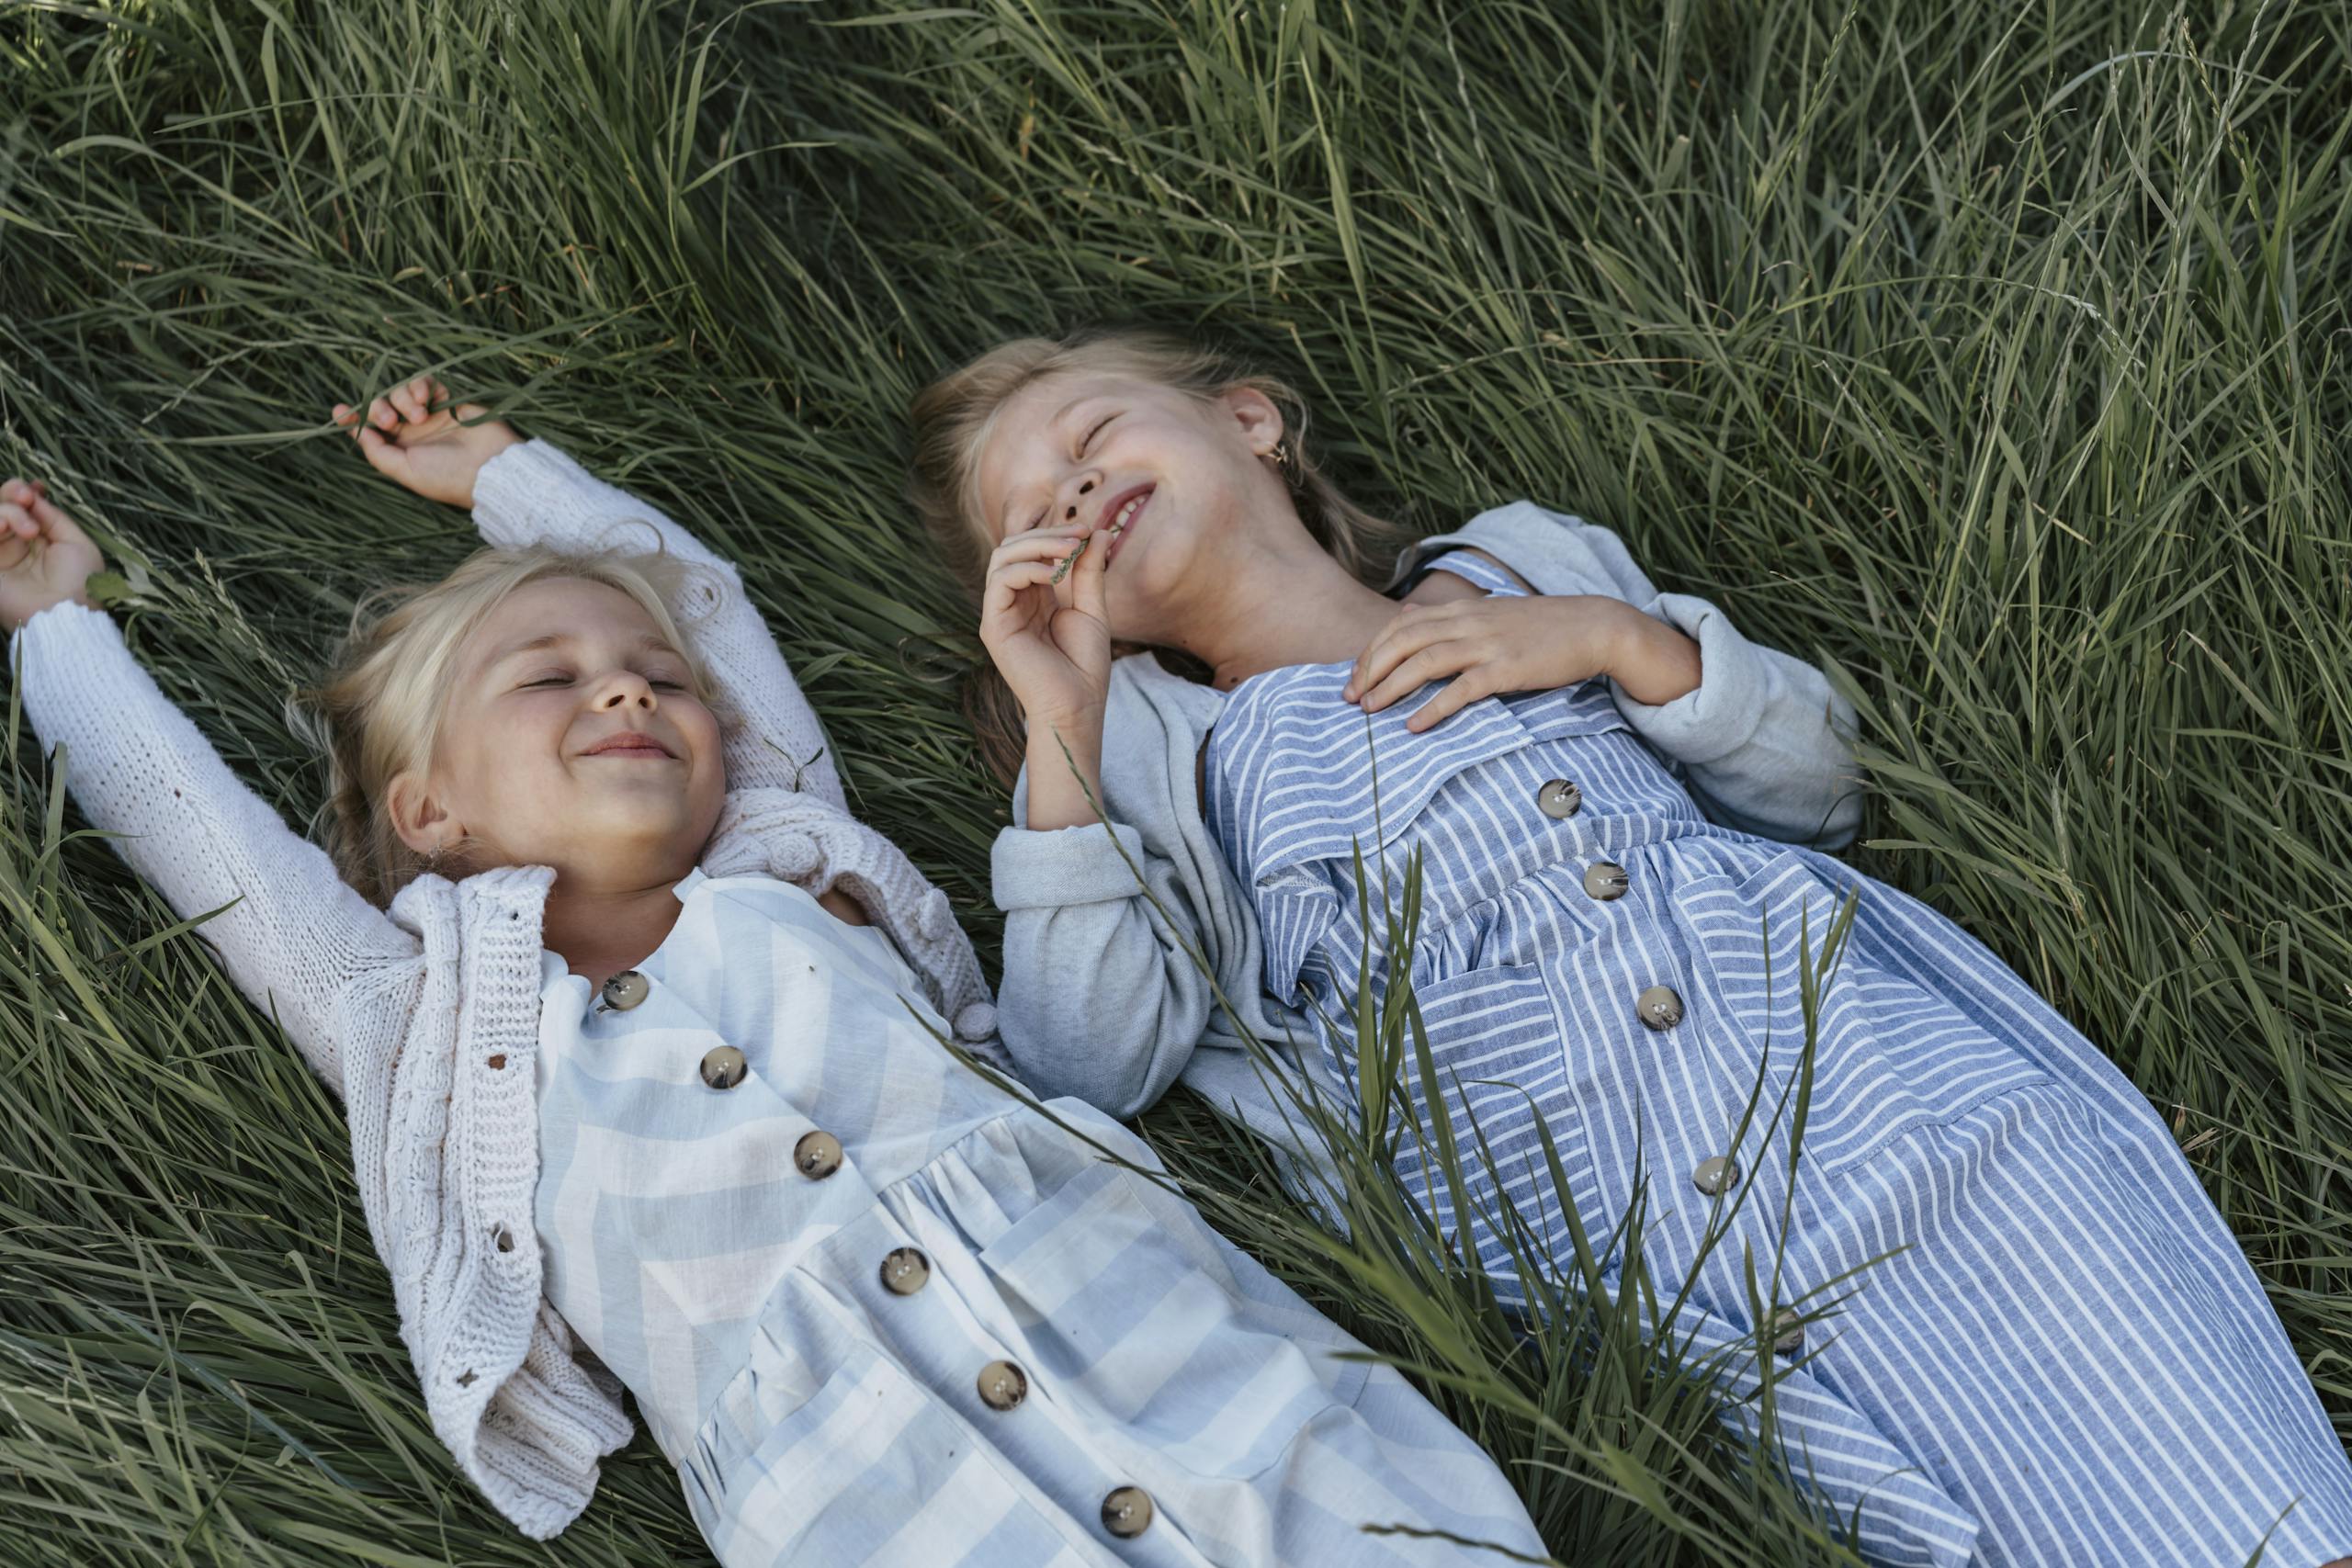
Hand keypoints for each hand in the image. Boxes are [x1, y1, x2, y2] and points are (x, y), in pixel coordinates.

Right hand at [0, 477, 105, 630]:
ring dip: (8, 511)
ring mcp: (0, 553)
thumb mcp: (77, 542)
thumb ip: (54, 516)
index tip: (36, 488)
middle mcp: (17, 543)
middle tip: (26, 497)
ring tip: (29, 530)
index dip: (26, 492)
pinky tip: (4, 528)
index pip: (23, 506)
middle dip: (13, 493)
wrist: (66, 613)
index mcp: (40, 538)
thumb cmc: (80, 582)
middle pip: (3, 505)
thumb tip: (35, 493)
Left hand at [332, 373, 521, 507]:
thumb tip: (357, 431)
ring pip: (400, 392)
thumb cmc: (447, 475)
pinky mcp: (448, 402)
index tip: (339, 411)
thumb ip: (377, 452)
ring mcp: (429, 415)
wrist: (490, 467)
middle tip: (392, 421)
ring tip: (419, 414)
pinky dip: (420, 386)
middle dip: (379, 408)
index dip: (352, 418)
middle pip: (381, 406)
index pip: (368, 430)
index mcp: (400, 451)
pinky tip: (426, 399)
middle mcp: (411, 432)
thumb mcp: (405, 471)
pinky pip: (425, 383)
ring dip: (402, 398)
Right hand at [979, 520, 1113, 730]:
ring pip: (1003, 557)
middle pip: (1013, 548)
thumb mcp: (1092, 609)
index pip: (1031, 551)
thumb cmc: (1085, 667)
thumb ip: (1090, 571)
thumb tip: (1100, 532)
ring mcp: (1000, 614)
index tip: (1088, 531)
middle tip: (1080, 534)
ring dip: (1038, 545)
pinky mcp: (993, 626)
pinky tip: (1054, 574)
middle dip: (1047, 534)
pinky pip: (1000, 581)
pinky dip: (1027, 568)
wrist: (1077, 707)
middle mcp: (1012, 602)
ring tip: (1071, 550)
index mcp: (1032, 598)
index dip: (1056, 534)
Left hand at [1343, 594, 1664, 731]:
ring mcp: (1487, 644)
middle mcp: (1468, 622)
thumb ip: (1447, 615)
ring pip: (1424, 662)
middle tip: (1350, 699)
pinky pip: (1461, 689)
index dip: (1371, 652)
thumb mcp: (1489, 611)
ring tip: (1370, 711)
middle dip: (1370, 670)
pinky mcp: (1507, 669)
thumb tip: (1408, 611)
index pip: (1400, 625)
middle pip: (1403, 641)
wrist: (1593, 626)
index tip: (1353, 678)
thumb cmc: (1540, 626)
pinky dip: (1432, 707)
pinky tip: (1414, 725)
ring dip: (1392, 687)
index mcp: (1461, 610)